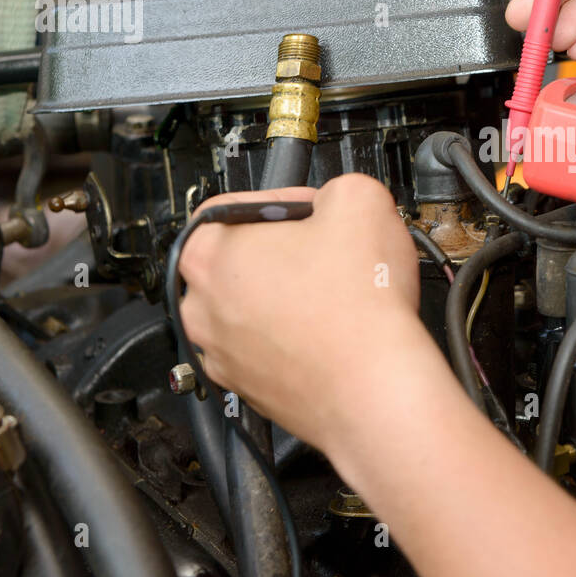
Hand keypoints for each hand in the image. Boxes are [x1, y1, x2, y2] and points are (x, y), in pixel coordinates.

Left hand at [177, 173, 427, 451]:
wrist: (375, 389)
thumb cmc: (359, 310)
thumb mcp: (360, 199)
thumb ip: (334, 187)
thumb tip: (332, 201)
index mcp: (209, 253)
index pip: (235, 205)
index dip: (284, 203)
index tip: (314, 215)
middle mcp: (200, 306)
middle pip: (238, 259)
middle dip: (284, 253)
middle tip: (329, 255)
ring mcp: (220, 353)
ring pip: (250, 307)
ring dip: (288, 298)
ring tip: (334, 298)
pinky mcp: (245, 388)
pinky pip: (263, 349)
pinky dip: (292, 339)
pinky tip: (330, 333)